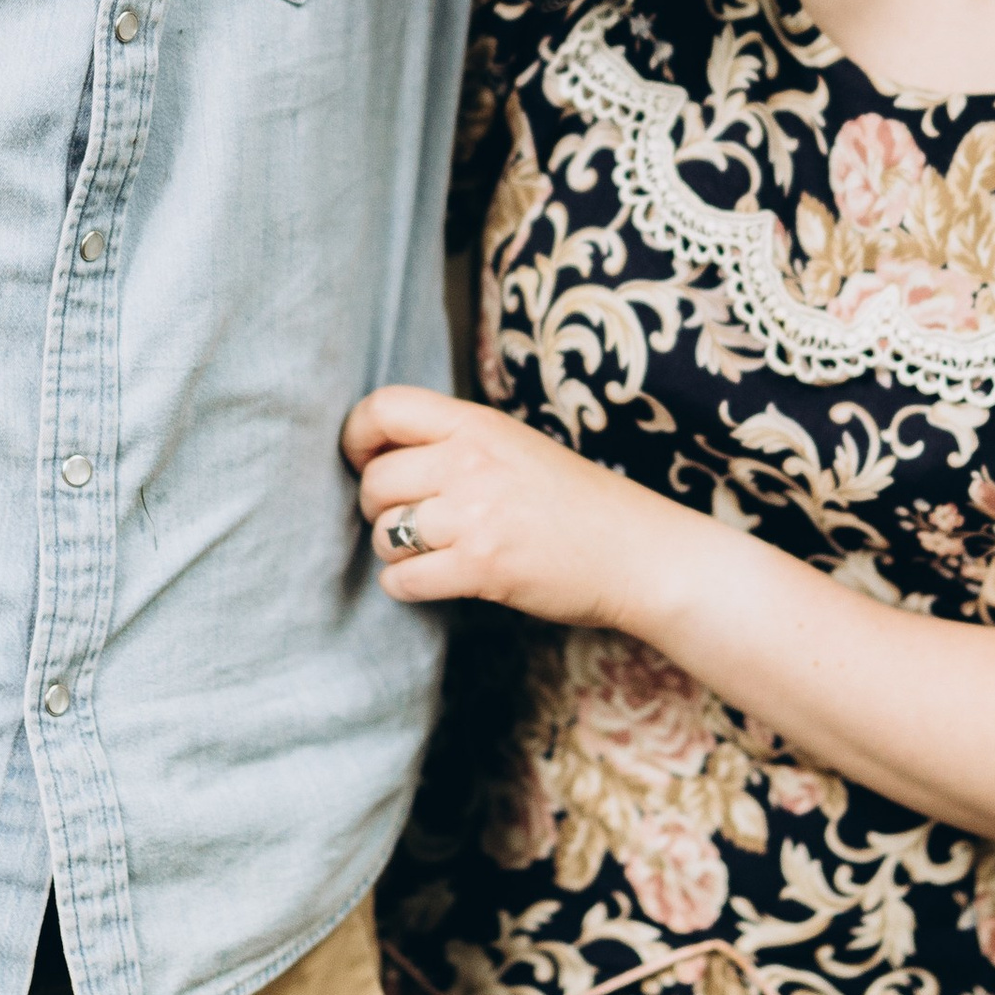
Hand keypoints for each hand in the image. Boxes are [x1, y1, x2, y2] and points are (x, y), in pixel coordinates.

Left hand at [344, 383, 677, 629]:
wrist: (636, 551)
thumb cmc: (576, 502)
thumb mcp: (516, 446)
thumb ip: (458, 443)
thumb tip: (382, 457)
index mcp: (479, 424)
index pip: (385, 408)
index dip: (357, 437)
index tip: (363, 462)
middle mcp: (472, 462)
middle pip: (376, 481)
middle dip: (378, 507)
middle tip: (404, 519)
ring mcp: (476, 516)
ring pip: (385, 533)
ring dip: (394, 549)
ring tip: (426, 551)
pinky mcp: (481, 568)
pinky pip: (403, 579)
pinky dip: (404, 585)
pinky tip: (428, 580)